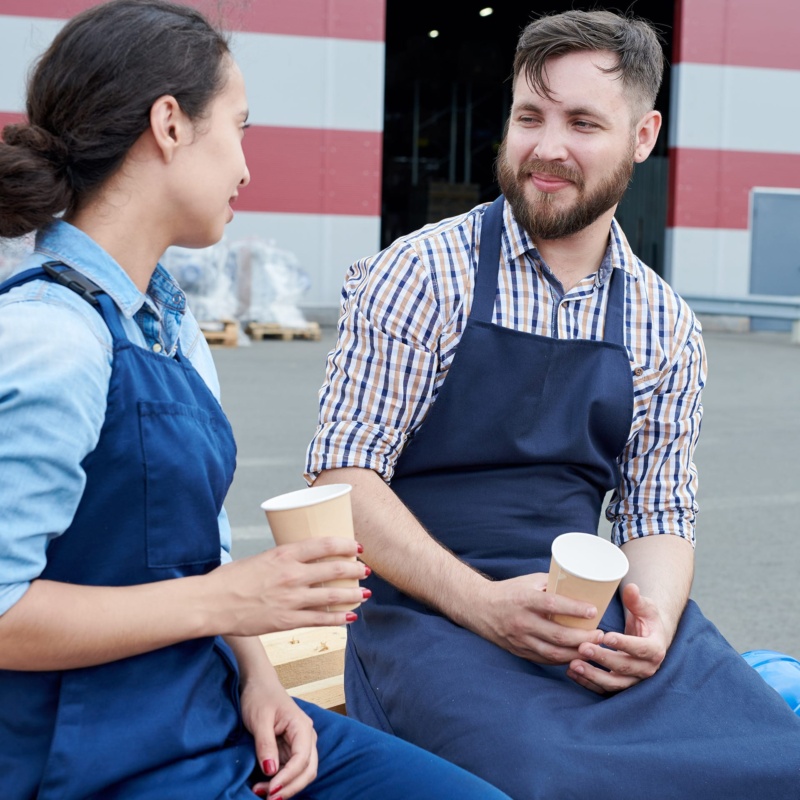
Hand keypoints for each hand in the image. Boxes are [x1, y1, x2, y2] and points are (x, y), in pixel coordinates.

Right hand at [207, 537, 369, 635]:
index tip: (357, 547)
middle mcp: (292, 575)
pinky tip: (350, 617)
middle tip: (365, 570)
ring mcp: (291, 599)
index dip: (346, 545)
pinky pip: (320, 620)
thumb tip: (295, 561)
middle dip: (355, 570)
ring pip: (332, 596)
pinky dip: (338, 618)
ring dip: (353, 594)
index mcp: (284, 554)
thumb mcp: (258, 558)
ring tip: (365, 593)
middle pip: (334, 570)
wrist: (210, 604)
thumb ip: (280, 560)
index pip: (324, 545)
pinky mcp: (287, 621)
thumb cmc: (228, 579)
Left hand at [241, 674, 317, 798]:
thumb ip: (265, 745)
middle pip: (308, 770)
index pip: (302, 759)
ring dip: (286, 787)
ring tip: (261, 792)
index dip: (288, 778)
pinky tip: (264, 786)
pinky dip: (281, 781)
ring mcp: (299, 744)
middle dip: (290, 787)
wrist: (258, 684)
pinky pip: (291, 770)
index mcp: (302, 727)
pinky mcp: (290, 749)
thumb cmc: (260, 696)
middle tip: (267, 798)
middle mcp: (306, 737)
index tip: (270, 790)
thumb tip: (270, 771)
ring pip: (301, 773)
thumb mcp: (259, 719)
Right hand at [476, 573, 603, 663]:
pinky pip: (545, 659)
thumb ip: (552, 585)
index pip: (551, 605)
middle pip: (557, 635)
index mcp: (524, 600)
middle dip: (583, 638)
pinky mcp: (519, 651)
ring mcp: (520, 639)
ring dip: (576, 653)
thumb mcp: (528, 581)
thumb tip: (580, 588)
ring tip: (593, 648)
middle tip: (600, 635)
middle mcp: (521, 621)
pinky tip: (575, 656)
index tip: (594, 610)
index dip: (574, 609)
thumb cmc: (508, 591)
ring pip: (553, 652)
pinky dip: (562, 659)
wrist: (479, 608)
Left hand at [567, 583, 666, 693]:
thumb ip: (637, 600)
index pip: (641, 649)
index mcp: (655, 649)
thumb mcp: (645, 608)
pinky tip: (572, 672)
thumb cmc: (646, 620)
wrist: (649, 639)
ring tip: (573, 665)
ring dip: (593, 676)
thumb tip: (630, 587)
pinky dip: (588, 683)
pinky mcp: (621, 684)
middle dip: (603, 659)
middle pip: (624, 667)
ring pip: (614, 683)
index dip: (624, 644)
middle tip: (583, 647)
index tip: (606, 637)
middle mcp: (646, 669)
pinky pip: (604, 688)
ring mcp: (633, 680)